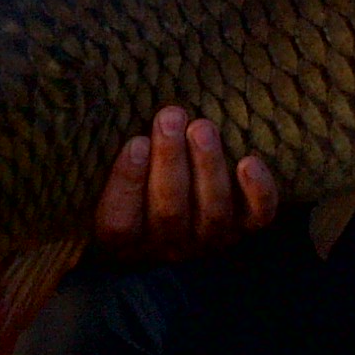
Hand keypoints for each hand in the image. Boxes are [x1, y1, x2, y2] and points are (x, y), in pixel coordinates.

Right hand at [94, 107, 281, 262]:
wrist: (172, 217)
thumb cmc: (129, 188)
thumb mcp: (99, 183)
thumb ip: (96, 160)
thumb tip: (98, 108)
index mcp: (123, 240)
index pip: (120, 222)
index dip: (128, 183)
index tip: (136, 142)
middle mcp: (166, 246)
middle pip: (168, 213)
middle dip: (170, 161)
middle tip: (170, 116)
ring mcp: (207, 240)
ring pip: (212, 213)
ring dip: (208, 167)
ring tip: (202, 127)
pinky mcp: (242, 228)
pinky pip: (257, 218)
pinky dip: (258, 193)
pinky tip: (250, 162)